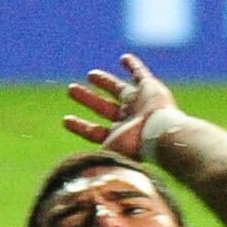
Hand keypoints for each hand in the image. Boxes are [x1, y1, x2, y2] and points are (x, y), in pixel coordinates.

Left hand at [62, 53, 183, 159]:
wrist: (160, 133)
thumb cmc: (136, 148)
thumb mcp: (108, 155)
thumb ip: (93, 159)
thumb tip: (74, 168)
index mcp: (119, 137)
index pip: (95, 131)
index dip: (80, 126)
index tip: (65, 120)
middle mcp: (128, 120)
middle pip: (103, 107)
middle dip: (87, 98)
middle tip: (70, 89)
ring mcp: (139, 104)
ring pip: (117, 89)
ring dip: (104, 81)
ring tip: (90, 74)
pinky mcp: (150, 89)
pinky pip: (141, 74)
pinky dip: (134, 65)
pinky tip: (124, 58)